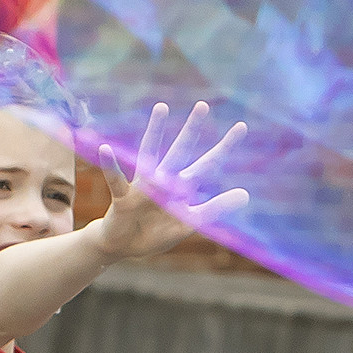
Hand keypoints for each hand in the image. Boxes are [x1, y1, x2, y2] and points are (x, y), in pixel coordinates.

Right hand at [86, 100, 252, 265]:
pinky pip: (116, 180)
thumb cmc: (156, 231)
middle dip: (192, 130)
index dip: (224, 148)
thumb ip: (215, 209)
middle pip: (180, 152)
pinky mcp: (123, 198)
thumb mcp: (189, 223)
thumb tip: (245, 194)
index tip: (241, 126)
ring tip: (161, 108)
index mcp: (181, 188)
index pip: (207, 165)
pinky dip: (111, 166)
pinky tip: (106, 149)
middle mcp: (163, 181)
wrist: (126, 246)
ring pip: (149, 155)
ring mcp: (143, 187)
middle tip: (203, 106)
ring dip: (155, 132)